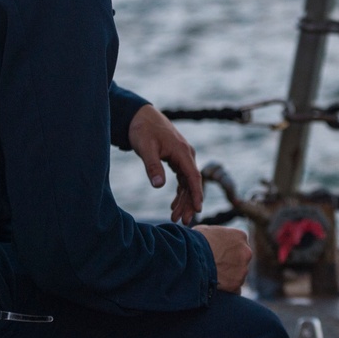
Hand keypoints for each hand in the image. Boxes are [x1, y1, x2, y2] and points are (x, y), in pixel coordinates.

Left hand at [128, 105, 201, 224]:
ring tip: (176, 218)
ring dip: (183, 200)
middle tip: (183, 222)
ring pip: (187, 183)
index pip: (194, 177)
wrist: (140, 115)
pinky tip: (173, 205)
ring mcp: (182, 157)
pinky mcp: (176, 159)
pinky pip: (182, 179)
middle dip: (189, 203)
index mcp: (182, 152)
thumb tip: (159, 186)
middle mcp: (186, 155)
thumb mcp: (146, 148)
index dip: (197, 194)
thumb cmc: (143, 130)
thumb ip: (153, 166)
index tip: (198, 210)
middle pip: (192, 183)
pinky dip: (179, 192)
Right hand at [194, 225, 251, 292]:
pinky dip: (228, 289)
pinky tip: (216, 286)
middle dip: (232, 264)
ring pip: (239, 275)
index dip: (229, 250)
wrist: (190, 257)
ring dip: (229, 277)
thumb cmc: (194, 241)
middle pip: (241, 260)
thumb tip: (214, 238)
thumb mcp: (206, 230)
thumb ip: (217, 234)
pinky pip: (235, 289)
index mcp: (240, 236)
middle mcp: (246, 252)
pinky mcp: (236, 284)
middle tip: (217, 266)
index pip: (239, 245)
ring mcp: (242, 269)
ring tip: (214, 276)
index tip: (220, 255)